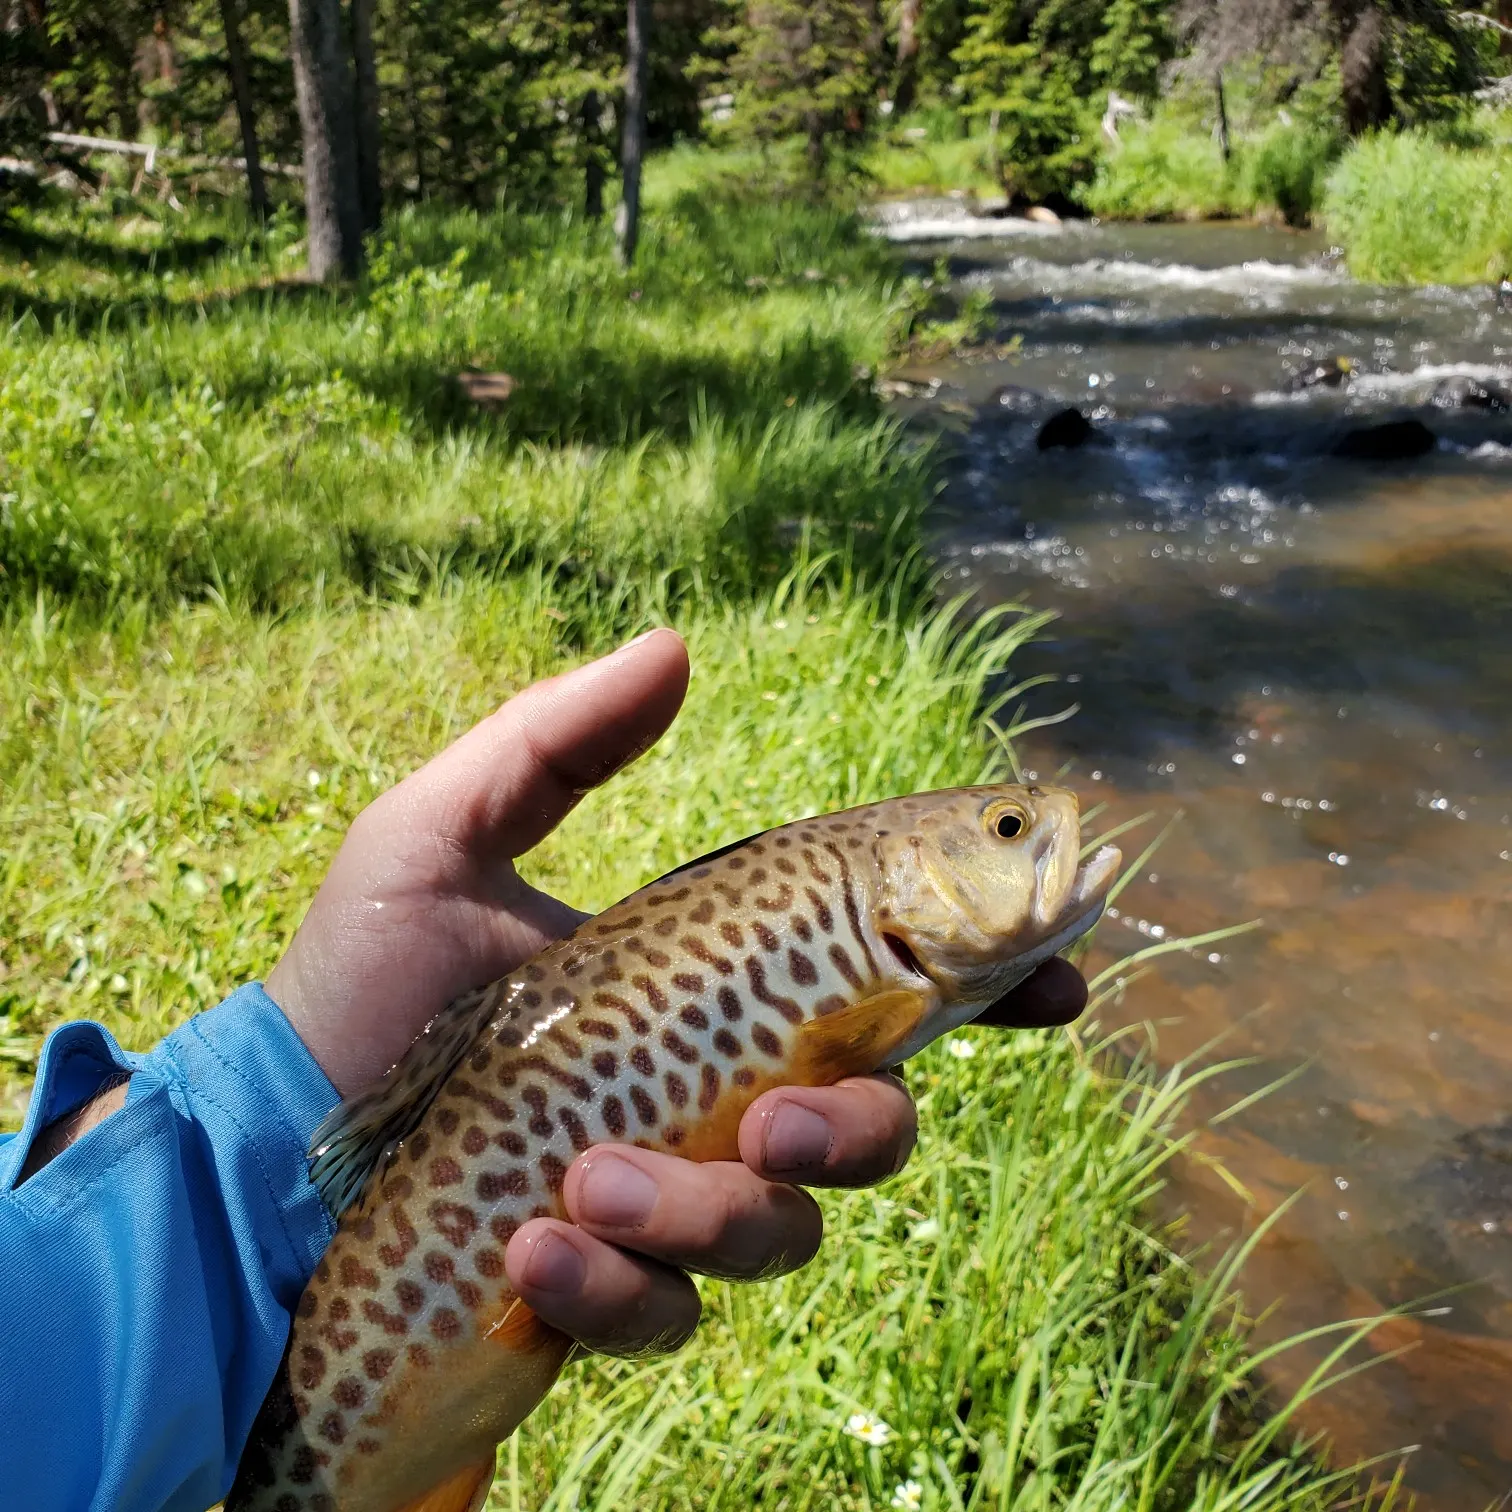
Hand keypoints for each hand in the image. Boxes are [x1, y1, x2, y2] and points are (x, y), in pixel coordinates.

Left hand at [265, 629, 1086, 1357]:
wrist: (265, 1143)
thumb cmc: (358, 982)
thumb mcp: (439, 835)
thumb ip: (557, 742)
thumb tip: (680, 643)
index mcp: (701, 986)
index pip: (875, 986)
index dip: (985, 992)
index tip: (1059, 986)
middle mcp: (709, 1093)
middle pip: (868, 1130)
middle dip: (857, 1135)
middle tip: (776, 1123)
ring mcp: (667, 1198)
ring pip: (781, 1235)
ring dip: (706, 1217)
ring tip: (582, 1184)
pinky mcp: (607, 1291)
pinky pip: (668, 1314)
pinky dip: (615, 1289)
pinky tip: (534, 1248)